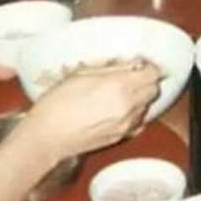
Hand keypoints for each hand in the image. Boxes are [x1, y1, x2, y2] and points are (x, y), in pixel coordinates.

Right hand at [24, 59, 162, 161]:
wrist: (47, 137)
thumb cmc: (58, 103)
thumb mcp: (81, 74)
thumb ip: (110, 68)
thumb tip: (130, 63)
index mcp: (120, 87)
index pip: (152, 74)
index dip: (148, 66)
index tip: (139, 63)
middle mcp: (128, 107)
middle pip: (154, 90)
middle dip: (145, 81)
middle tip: (130, 76)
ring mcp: (126, 125)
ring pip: (146, 106)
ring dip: (139, 97)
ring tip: (118, 93)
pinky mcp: (120, 137)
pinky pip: (137, 122)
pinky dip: (133, 114)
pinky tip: (116, 109)